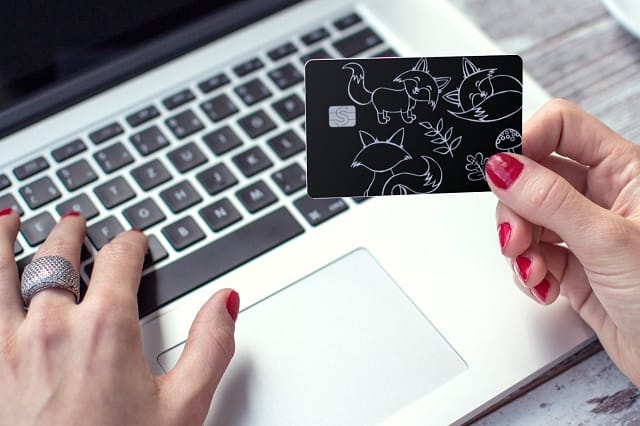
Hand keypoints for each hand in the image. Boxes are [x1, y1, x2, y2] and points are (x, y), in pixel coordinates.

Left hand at [0, 211, 237, 424]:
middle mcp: (51, 326)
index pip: (120, 260)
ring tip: (10, 219)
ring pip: (1, 271)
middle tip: (78, 223)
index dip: (131, 243)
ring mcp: (8, 346)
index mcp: (106, 327)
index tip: (135, 242)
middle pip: (59, 255)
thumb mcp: (183, 407)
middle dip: (72, 233)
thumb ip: (211, 347)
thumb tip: (225, 303)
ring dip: (7, 239)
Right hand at [485, 99, 639, 386]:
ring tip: (533, 270)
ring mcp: (583, 231)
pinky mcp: (571, 265)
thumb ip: (550, 200)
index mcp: (624, 171)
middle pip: (533, 176)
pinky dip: (527, 271)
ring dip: (519, 246)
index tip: (501, 169)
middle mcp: (602, 195)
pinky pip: (530, 254)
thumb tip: (503, 167)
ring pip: (526, 217)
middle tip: (514, 236)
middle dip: (515, 208)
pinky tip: (544, 287)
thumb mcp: (607, 241)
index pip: (561, 127)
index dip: (527, 140)